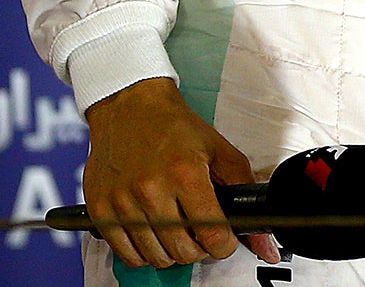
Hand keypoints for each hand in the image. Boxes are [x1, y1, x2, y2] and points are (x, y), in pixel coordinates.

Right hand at [81, 78, 281, 269]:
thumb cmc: (175, 128)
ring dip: (172, 251)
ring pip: (156, 257)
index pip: (212, 234)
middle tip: (200, 232)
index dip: (224, 245)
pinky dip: (144, 252)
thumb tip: (264, 240)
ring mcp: (122, 202)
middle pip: (183, 251)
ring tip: (177, 228)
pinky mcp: (100, 210)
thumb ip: (244, 191)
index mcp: (186, 174)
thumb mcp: (219, 150)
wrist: (129, 106)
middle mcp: (151, 190)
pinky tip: (153, 232)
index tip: (224, 239)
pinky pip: (127, 255)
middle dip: (200, 249)